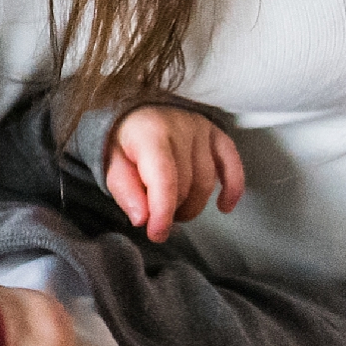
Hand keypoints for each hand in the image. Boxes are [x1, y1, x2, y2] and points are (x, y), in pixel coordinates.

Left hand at [105, 105, 244, 242]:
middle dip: (172, 210)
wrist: (138, 111)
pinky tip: (224, 206)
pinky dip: (233, 188)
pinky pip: (233, 165)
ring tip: (175, 208)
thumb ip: (125, 191)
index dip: (163, 212)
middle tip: (157, 215)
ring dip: (193, 205)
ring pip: (207, 182)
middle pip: (186, 185)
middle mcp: (181, 126)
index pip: (164, 179)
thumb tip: (142, 218)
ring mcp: (202, 129)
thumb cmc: (125, 140)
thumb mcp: (112, 163)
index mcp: (151, 133)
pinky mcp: (217, 134)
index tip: (157, 234)